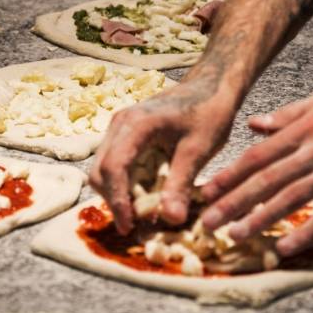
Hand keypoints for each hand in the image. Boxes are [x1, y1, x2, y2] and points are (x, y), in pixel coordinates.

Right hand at [89, 79, 237, 233]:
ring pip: (104, 170)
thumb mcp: (198, 149)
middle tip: (138, 226)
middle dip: (115, 201)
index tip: (130, 226)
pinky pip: (116, 165)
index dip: (117, 201)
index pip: (113, 168)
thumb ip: (181, 183)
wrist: (212, 85)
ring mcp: (119, 129)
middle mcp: (119, 125)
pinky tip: (147, 197)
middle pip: (100, 171)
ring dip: (119, 194)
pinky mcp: (125, 136)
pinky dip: (126, 185)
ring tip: (145, 214)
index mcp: (135, 124)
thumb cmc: (208, 111)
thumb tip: (171, 219)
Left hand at [200, 90, 312, 256]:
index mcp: (303, 131)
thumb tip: (253, 124)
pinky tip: (285, 248)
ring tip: (236, 235)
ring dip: (261, 219)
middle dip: (234, 202)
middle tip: (208, 222)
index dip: (230, 175)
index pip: (258, 156)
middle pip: (267, 180)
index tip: (207, 191)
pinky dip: (306, 233)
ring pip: (291, 199)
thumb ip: (285, 116)